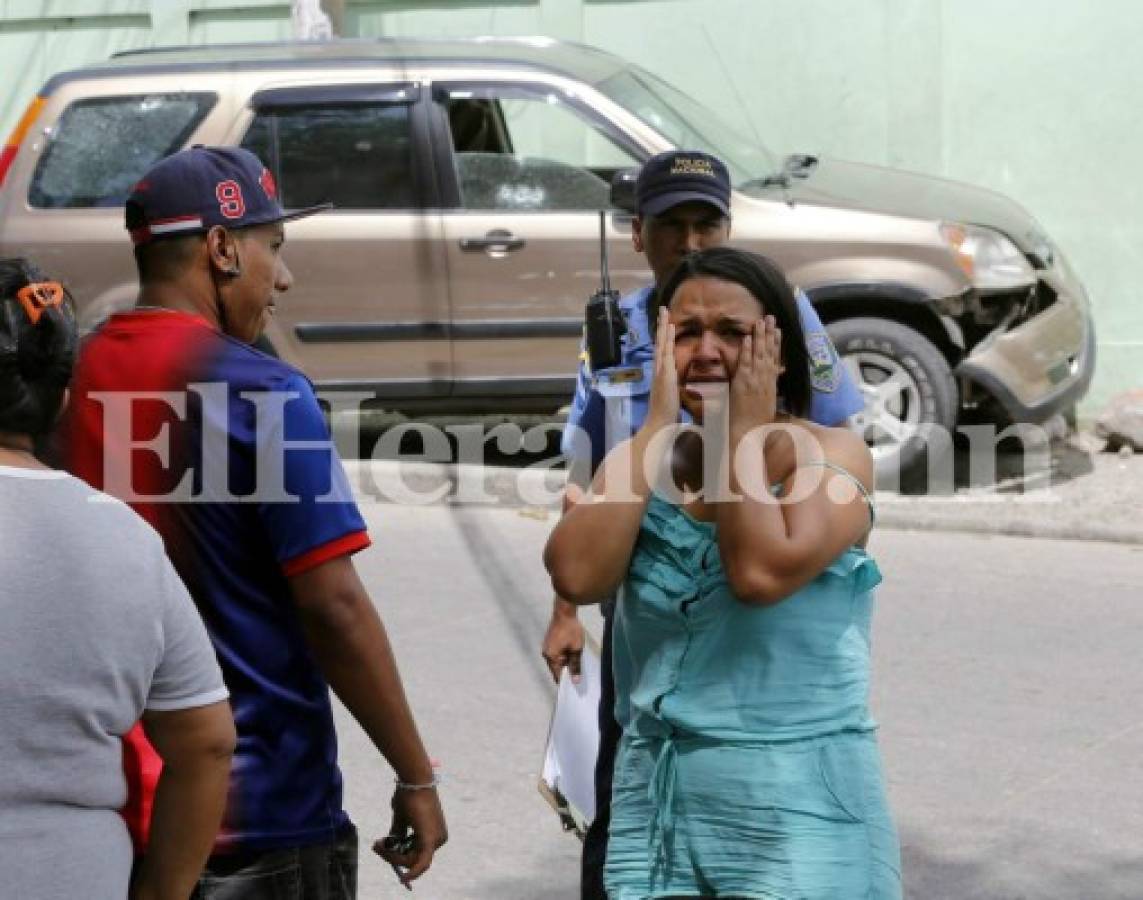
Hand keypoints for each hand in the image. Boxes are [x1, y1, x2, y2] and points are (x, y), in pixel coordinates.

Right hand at [374, 785, 447, 886]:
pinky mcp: (431, 839)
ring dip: (392, 855)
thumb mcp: (402, 818)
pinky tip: (404, 878)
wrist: (413, 780)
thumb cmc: (408, 795)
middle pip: (412, 858)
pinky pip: (421, 862)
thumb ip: (400, 834)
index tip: (381, 848)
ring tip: (378, 842)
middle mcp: (440, 838)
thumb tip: (390, 847)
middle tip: (375, 845)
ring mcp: (437, 839)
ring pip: (410, 859)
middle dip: (391, 855)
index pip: (415, 853)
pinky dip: (413, 872)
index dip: (397, 855)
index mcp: (435, 833)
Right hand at [541, 602, 584, 682]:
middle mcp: (546, 654)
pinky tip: (572, 658)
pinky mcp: (550, 643)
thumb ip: (575, 665)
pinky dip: (564, 658)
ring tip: (577, 669)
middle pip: (556, 669)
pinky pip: (557, 655)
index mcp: (551, 657)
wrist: (564, 611)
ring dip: (566, 665)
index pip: (557, 675)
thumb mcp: (576, 648)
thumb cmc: (571, 630)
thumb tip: (575, 681)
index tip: (575, 688)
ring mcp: (547, 648)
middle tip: (578, 679)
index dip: (566, 682)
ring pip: (557, 662)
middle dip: (566, 674)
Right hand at [644, 307, 678, 431]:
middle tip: (663, 309)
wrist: (658, 425)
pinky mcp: (664, 373)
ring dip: (663, 327)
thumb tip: (678, 388)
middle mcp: (658, 370)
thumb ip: (674, 390)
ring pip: (661, 344)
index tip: (667, 325)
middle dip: (661, 326)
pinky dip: (667, 339)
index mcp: (662, 375)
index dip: (665, 338)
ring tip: (665, 312)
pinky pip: (666, 352)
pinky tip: (670, 327)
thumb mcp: (672, 399)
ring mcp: (660, 371)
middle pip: (659, 343)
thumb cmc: (666, 416)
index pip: (663, 352)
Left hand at [729, 316, 782, 436]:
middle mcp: (765, 380)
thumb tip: (772, 388)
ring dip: (759, 337)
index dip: (777, 344)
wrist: (749, 435)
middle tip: (771, 317)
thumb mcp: (768, 408)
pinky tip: (746, 338)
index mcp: (771, 385)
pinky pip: (745, 363)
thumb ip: (769, 395)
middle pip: (769, 352)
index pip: (775, 359)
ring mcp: (755, 381)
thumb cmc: (757, 426)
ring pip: (759, 354)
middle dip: (770, 334)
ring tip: (760, 321)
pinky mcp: (743, 384)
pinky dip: (746, 350)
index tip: (778, 330)